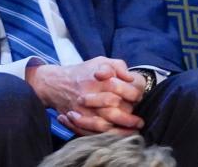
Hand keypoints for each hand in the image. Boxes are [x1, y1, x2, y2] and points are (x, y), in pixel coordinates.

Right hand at [27, 57, 143, 134]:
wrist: (57, 83)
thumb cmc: (85, 72)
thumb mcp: (102, 61)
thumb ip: (119, 66)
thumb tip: (131, 77)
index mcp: (99, 81)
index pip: (121, 90)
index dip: (133, 95)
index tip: (140, 98)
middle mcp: (91, 97)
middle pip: (113, 110)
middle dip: (129, 118)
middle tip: (140, 121)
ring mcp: (82, 111)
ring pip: (103, 125)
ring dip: (120, 130)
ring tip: (133, 131)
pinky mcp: (76, 121)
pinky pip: (92, 133)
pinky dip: (105, 136)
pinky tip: (117, 135)